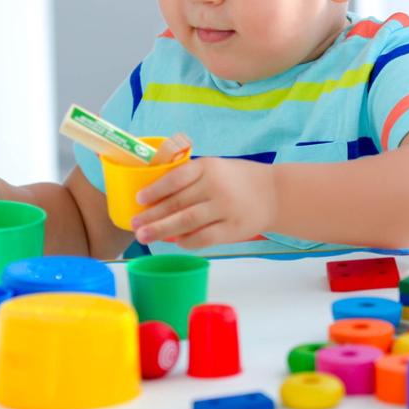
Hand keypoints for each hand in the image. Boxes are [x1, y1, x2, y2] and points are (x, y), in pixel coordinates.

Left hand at [131, 157, 276, 248]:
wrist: (274, 193)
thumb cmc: (237, 180)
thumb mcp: (216, 167)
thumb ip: (190, 178)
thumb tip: (154, 199)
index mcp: (209, 167)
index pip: (176, 178)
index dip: (155, 190)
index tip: (139, 200)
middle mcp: (216, 186)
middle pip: (177, 203)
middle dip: (153, 216)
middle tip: (134, 225)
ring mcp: (225, 208)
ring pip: (187, 222)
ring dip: (162, 230)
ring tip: (144, 237)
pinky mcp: (232, 229)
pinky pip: (203, 238)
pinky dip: (186, 241)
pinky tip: (175, 242)